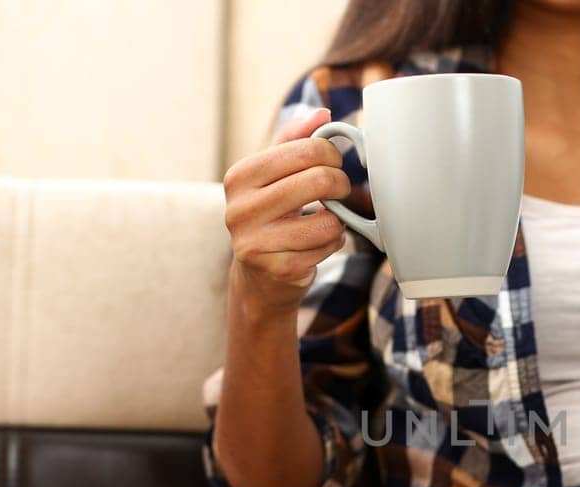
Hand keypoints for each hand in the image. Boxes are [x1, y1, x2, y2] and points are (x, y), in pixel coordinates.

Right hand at [222, 108, 350, 314]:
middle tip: (339, 190)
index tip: (332, 163)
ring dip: (338, 220)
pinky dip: (333, 243)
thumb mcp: (273, 175)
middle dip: (340, 184)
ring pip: (328, 220)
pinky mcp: (278, 270)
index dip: (331, 155)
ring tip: (326, 220)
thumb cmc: (271, 217)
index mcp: (239, 176)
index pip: (305, 150)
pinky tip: (318, 244)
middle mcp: (240, 209)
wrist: (259, 278)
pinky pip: (328, 246)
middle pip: (318, 181)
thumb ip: (294, 141)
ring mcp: (256, 243)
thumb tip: (322, 115)